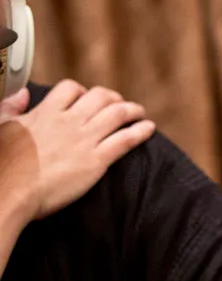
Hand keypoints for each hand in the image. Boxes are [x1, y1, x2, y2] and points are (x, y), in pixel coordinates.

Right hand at [7, 80, 155, 217]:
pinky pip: (126, 139)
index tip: (87, 98)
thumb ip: (12, 108)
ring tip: (140, 113)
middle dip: (113, 97)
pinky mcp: (97, 161)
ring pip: (118, 114)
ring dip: (133, 110)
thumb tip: (23, 94)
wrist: (12, 191)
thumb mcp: (4, 127)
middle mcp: (69, 121)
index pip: (71, 89)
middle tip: (120, 104)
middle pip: (101, 97)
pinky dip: (141, 131)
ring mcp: (85, 140)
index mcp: (46, 112)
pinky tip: (149, 129)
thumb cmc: (4, 165)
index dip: (83, 91)